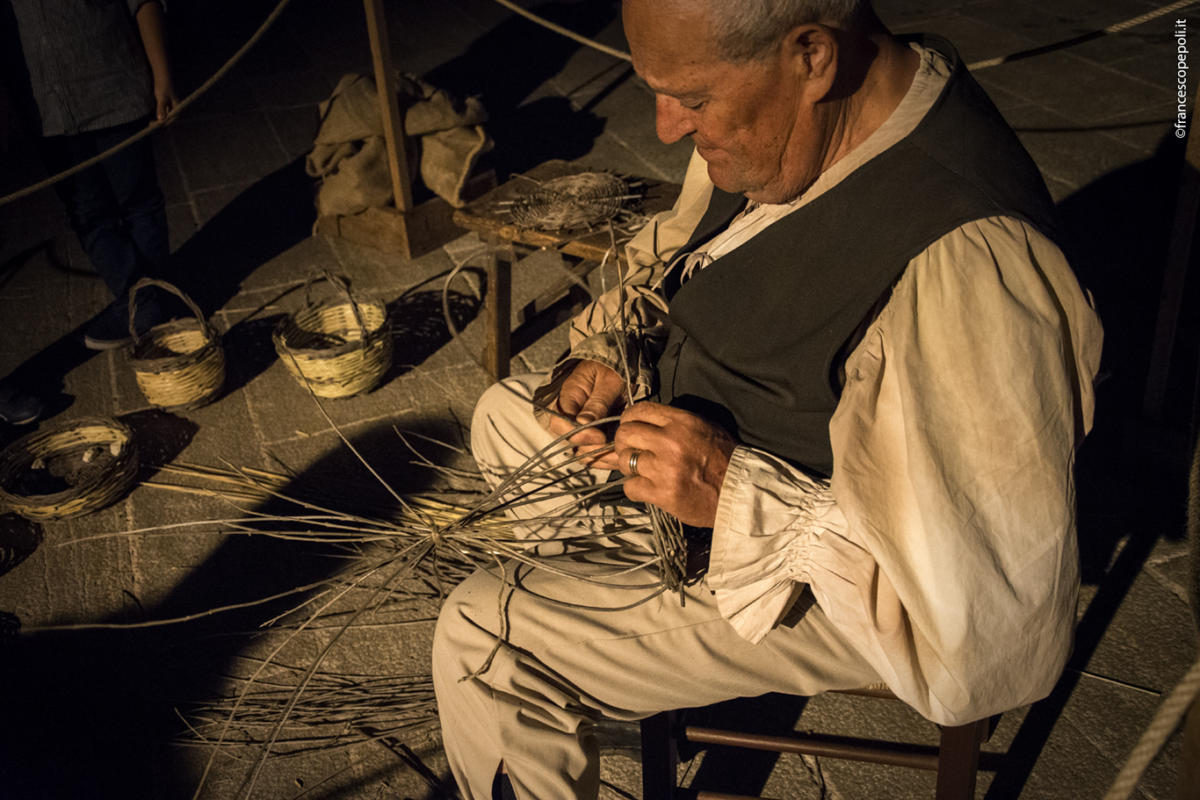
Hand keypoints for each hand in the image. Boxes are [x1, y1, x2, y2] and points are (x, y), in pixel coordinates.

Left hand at [153, 79, 177, 120]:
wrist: (162, 75)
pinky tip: (153, 114)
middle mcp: (175, 107)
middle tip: (150, 123)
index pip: (171, 118)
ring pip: (166, 114)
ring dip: (159, 118)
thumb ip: (161, 109)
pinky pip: (163, 110)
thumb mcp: (161, 98)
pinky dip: (159, 113)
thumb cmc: (163, 86)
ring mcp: (171, 104)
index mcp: (177, 107)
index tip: (154, 125)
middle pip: (169, 117)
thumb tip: (161, 120)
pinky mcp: (167, 102)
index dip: (163, 123)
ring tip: (151, 121)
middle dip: (161, 121)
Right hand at [545, 360, 627, 456]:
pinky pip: (595, 453)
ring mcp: (582, 427)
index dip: (577, 434)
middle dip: (591, 450)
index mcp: (569, 397)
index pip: (559, 423)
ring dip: (600, 458)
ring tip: (619, 456)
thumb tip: (582, 424)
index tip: (599, 437)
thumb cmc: (614, 369)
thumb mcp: (609, 381)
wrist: (622, 364)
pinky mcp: (594, 436)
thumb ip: (597, 402)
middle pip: (570, 443)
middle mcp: (571, 416)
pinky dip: (606, 459)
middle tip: (613, 449)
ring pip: (581, 452)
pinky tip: (620, 457)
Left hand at [603, 402, 735, 527]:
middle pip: (625, 434)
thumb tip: (643, 421)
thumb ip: (673, 422)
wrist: (739, 492)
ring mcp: (664, 469)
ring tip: (644, 472)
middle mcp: (670, 442)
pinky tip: (648, 488)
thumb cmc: (723, 459)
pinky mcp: (662, 494)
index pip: (638, 411)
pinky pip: (630, 487)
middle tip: (632, 451)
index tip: (631, 428)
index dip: (628, 420)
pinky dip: (636, 488)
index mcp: (681, 422)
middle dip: (624, 443)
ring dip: (630, 467)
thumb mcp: (703, 427)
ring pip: (624, 461)